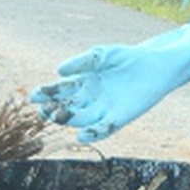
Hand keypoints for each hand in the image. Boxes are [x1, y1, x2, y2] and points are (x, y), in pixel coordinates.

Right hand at [31, 23, 189, 140]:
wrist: (156, 64)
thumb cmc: (128, 57)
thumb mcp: (103, 55)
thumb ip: (83, 61)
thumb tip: (58, 71)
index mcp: (83, 82)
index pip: (60, 90)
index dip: (46, 94)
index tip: (33, 96)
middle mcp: (90, 99)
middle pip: (66, 107)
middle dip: (53, 109)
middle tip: (42, 110)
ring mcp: (103, 110)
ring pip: (81, 119)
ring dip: (69, 121)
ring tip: (57, 117)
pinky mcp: (120, 119)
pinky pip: (103, 129)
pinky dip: (93, 133)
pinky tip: (81, 135)